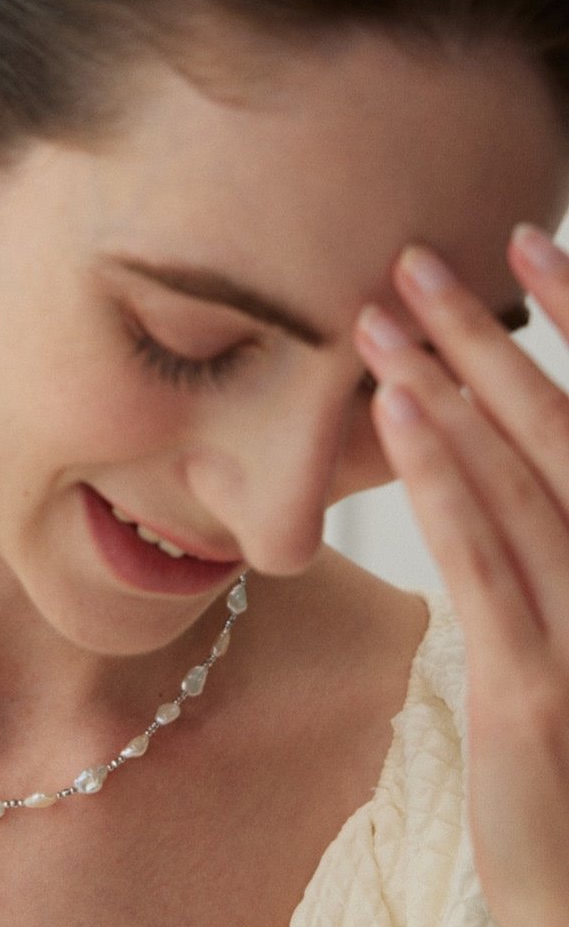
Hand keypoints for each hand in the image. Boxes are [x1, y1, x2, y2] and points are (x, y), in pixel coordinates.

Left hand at [354, 226, 568, 926]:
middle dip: (488, 336)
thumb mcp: (558, 626)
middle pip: (556, 427)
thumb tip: (469, 450)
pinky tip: (397, 411)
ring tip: (380, 318)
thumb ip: (530, 540)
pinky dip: (442, 477)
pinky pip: (485, 559)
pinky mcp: (538, 684)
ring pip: (517, 478)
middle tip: (418, 259)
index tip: (524, 246)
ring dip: (447, 387)